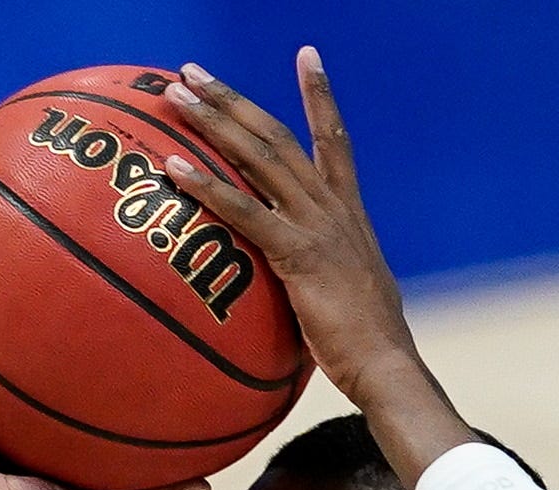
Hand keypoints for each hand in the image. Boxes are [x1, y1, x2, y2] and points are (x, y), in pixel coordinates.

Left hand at [159, 52, 422, 404]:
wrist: (384, 365)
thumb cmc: (361, 344)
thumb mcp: (340, 294)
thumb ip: (318, 275)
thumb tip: (300, 286)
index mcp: (347, 212)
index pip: (333, 138)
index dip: (320, 95)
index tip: (307, 55)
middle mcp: (332, 207)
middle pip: (277, 136)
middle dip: (233, 99)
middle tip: (193, 70)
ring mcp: (316, 226)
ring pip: (258, 157)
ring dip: (214, 121)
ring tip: (176, 93)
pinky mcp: (297, 253)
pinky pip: (244, 212)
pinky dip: (207, 186)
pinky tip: (174, 166)